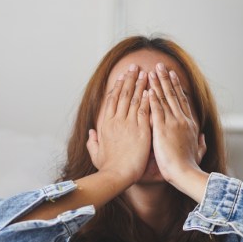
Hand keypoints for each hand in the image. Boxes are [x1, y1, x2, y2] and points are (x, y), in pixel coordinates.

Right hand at [87, 64, 150, 184]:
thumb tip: (91, 133)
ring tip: (145, 72)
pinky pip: (144, 110)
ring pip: (134, 98)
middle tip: (134, 66)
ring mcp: (128, 124)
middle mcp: (116, 120)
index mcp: (105, 124)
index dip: (117, 87)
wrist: (117, 175)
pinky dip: (147, 98)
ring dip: (140, 84)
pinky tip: (151, 89)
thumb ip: (93, 142)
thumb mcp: (96, 153)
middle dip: (129, 78)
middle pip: (123, 94)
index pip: (112, 100)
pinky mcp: (140, 130)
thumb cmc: (107, 168)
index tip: (122, 77)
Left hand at [148, 63, 206, 192]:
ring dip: (158, 83)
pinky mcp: (163, 128)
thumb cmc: (190, 167)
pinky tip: (148, 87)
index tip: (172, 76)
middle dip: (166, 79)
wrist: (186, 174)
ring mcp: (173, 123)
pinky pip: (156, 109)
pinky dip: (152, 97)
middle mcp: (182, 120)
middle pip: (173, 95)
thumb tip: (203, 137)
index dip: (177, 87)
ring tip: (152, 70)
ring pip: (164, 98)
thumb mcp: (199, 153)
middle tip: (161, 65)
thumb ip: (201, 144)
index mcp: (190, 125)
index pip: (182, 101)